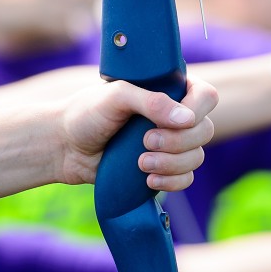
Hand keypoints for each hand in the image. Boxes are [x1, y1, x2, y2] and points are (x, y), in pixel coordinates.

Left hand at [56, 76, 217, 190]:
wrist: (64, 146)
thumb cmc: (87, 113)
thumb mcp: (116, 97)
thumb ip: (151, 102)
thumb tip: (187, 119)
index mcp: (170, 90)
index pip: (206, 97)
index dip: (196, 111)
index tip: (170, 121)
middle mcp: (175, 116)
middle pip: (205, 131)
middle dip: (178, 142)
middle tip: (145, 142)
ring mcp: (171, 143)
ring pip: (197, 157)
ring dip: (172, 164)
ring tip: (141, 164)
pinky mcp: (163, 168)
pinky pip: (186, 179)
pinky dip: (172, 182)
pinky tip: (149, 180)